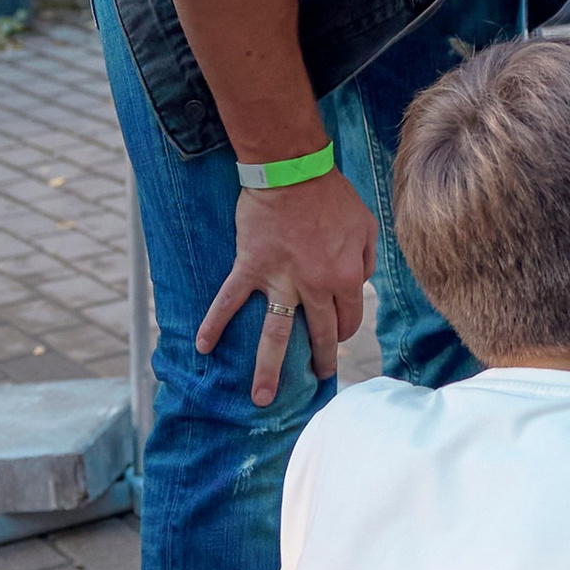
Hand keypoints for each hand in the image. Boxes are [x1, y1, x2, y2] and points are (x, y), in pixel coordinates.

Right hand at [194, 165, 376, 402]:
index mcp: (343, 277)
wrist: (292, 170)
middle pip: (319, 334)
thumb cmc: (332, 195)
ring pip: (274, 334)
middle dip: (320, 360)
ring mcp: (279, 280)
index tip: (337, 336)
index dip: (344, 331)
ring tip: (262, 398)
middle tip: (317, 379)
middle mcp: (313, 286)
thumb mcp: (366, 226)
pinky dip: (214, 323)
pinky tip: (203, 347)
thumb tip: (358, 284)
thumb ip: (365, 260)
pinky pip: (229, 301)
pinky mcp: (250, 268)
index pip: (347, 319)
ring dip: (268, 369)